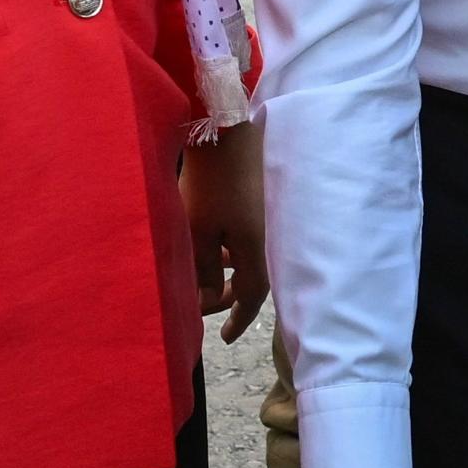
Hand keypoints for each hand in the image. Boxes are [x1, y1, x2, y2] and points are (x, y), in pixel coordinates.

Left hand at [185, 125, 264, 342]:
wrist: (229, 130)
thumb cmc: (212, 182)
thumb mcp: (199, 231)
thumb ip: (203, 270)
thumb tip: (206, 300)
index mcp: (255, 251)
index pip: (250, 298)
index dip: (237, 320)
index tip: (223, 337)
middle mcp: (268, 240)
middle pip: (252, 280)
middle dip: (228, 298)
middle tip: (207, 308)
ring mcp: (267, 221)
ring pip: (250, 259)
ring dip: (230, 273)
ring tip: (206, 276)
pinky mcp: (261, 204)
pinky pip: (250, 239)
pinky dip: (233, 250)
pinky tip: (216, 244)